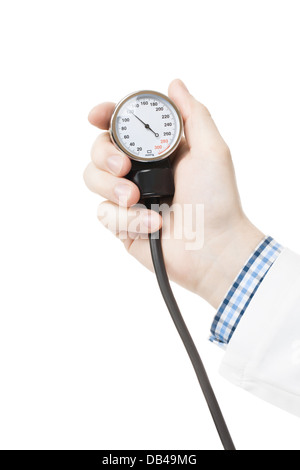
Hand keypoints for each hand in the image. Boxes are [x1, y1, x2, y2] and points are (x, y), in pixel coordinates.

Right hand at [84, 79, 263, 307]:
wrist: (213, 249)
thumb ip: (193, 115)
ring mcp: (128, 199)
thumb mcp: (211, 150)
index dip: (104, 117)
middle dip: (104, 155)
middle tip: (124, 167)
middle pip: (98, 150)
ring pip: (93, 180)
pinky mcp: (122, 225)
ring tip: (137, 199)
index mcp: (157, 152)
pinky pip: (104, 214)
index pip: (121, 127)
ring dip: (112, 188)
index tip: (96, 116)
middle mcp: (139, 172)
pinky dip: (127, 220)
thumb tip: (174, 84)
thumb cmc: (218, 201)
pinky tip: (153, 225)